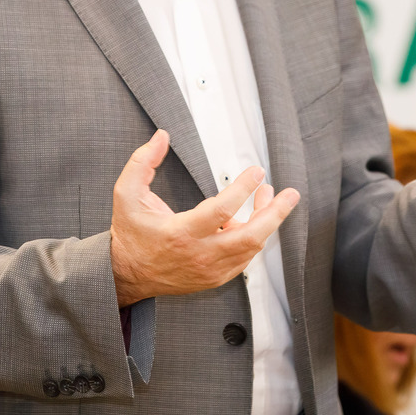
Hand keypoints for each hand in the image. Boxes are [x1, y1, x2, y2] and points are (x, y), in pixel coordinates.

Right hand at [110, 130, 299, 306]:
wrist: (125, 274)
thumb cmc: (130, 233)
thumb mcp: (126, 193)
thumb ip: (142, 162)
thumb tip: (162, 136)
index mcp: (181, 233)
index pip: (223, 210)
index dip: (244, 188)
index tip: (256, 171)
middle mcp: (200, 255)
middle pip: (250, 237)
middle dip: (275, 213)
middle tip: (290, 194)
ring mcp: (210, 270)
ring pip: (251, 248)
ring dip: (266, 221)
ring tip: (271, 197)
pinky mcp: (214, 278)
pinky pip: (244, 258)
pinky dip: (254, 237)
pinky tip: (253, 219)